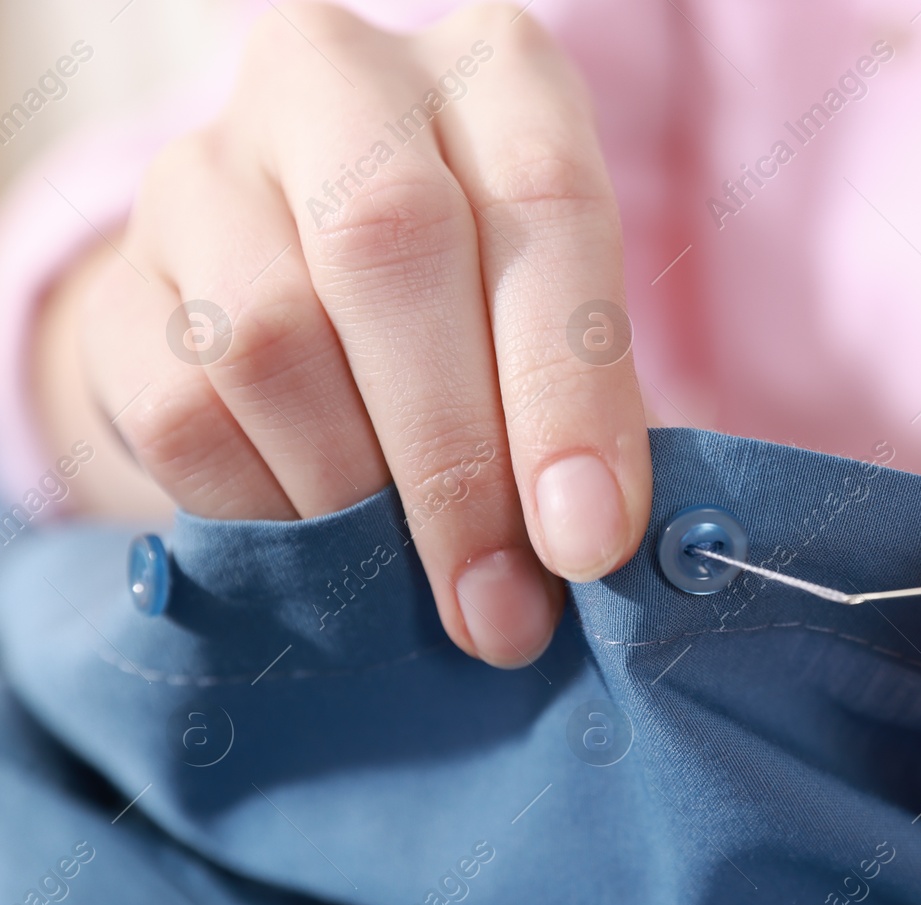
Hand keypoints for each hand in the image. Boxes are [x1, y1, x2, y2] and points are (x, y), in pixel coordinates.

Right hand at [71, 3, 648, 666]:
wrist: (310, 282)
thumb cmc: (485, 310)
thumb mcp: (558, 320)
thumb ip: (583, 403)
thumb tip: (587, 547)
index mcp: (492, 75)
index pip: (542, 202)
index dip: (568, 388)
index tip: (589, 542)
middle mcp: (342, 83)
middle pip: (388, 249)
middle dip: (457, 462)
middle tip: (501, 610)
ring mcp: (212, 169)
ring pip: (271, 338)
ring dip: (359, 498)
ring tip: (419, 582)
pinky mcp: (127, 276)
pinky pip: (184, 413)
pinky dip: (267, 508)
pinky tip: (326, 538)